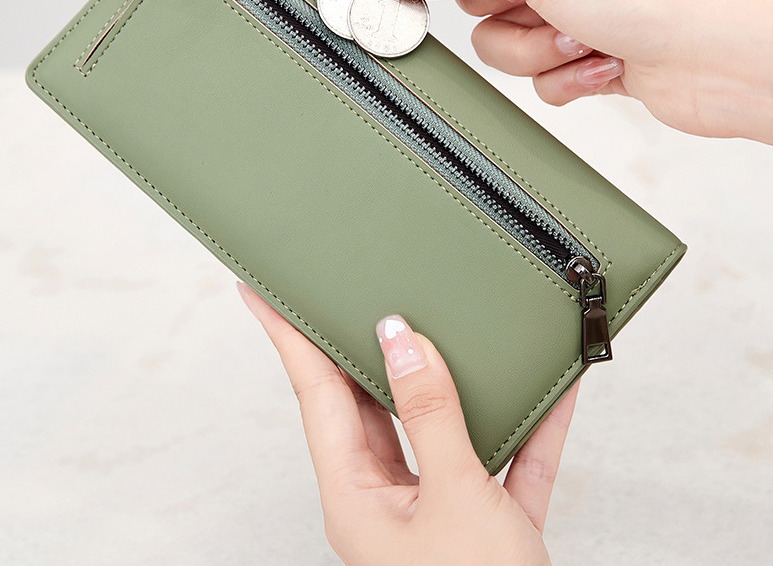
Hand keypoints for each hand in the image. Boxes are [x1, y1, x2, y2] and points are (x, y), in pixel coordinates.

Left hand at [237, 281, 578, 565]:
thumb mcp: (453, 498)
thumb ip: (428, 415)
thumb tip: (400, 338)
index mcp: (356, 495)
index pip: (315, 393)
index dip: (287, 336)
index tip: (261, 292)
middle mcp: (388, 497)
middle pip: (372, 402)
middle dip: (366, 345)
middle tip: (355, 292)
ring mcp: (438, 509)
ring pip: (440, 426)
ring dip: (457, 381)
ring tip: (445, 326)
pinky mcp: (488, 520)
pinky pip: (505, 457)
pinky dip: (527, 426)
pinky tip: (553, 390)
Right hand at [349, 0, 772, 144]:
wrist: (719, 56)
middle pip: (476, 1)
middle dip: (510, 20)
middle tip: (544, 11)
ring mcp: (570, 9)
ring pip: (502, 46)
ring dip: (539, 53)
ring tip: (584, 38)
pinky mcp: (583, 54)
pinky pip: (536, 77)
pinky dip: (565, 78)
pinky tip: (604, 62)